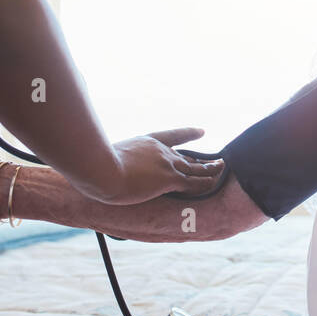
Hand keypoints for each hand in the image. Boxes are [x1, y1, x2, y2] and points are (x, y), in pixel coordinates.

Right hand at [101, 128, 224, 204]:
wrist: (100, 168)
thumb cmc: (94, 165)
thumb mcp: (106, 156)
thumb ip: (112, 160)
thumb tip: (104, 170)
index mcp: (146, 142)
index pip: (172, 136)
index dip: (188, 134)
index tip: (201, 132)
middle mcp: (160, 151)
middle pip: (186, 157)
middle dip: (202, 161)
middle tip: (217, 161)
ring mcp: (166, 164)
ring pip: (195, 169)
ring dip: (210, 170)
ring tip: (222, 169)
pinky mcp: (169, 180)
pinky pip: (194, 183)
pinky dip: (206, 183)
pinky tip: (214, 183)